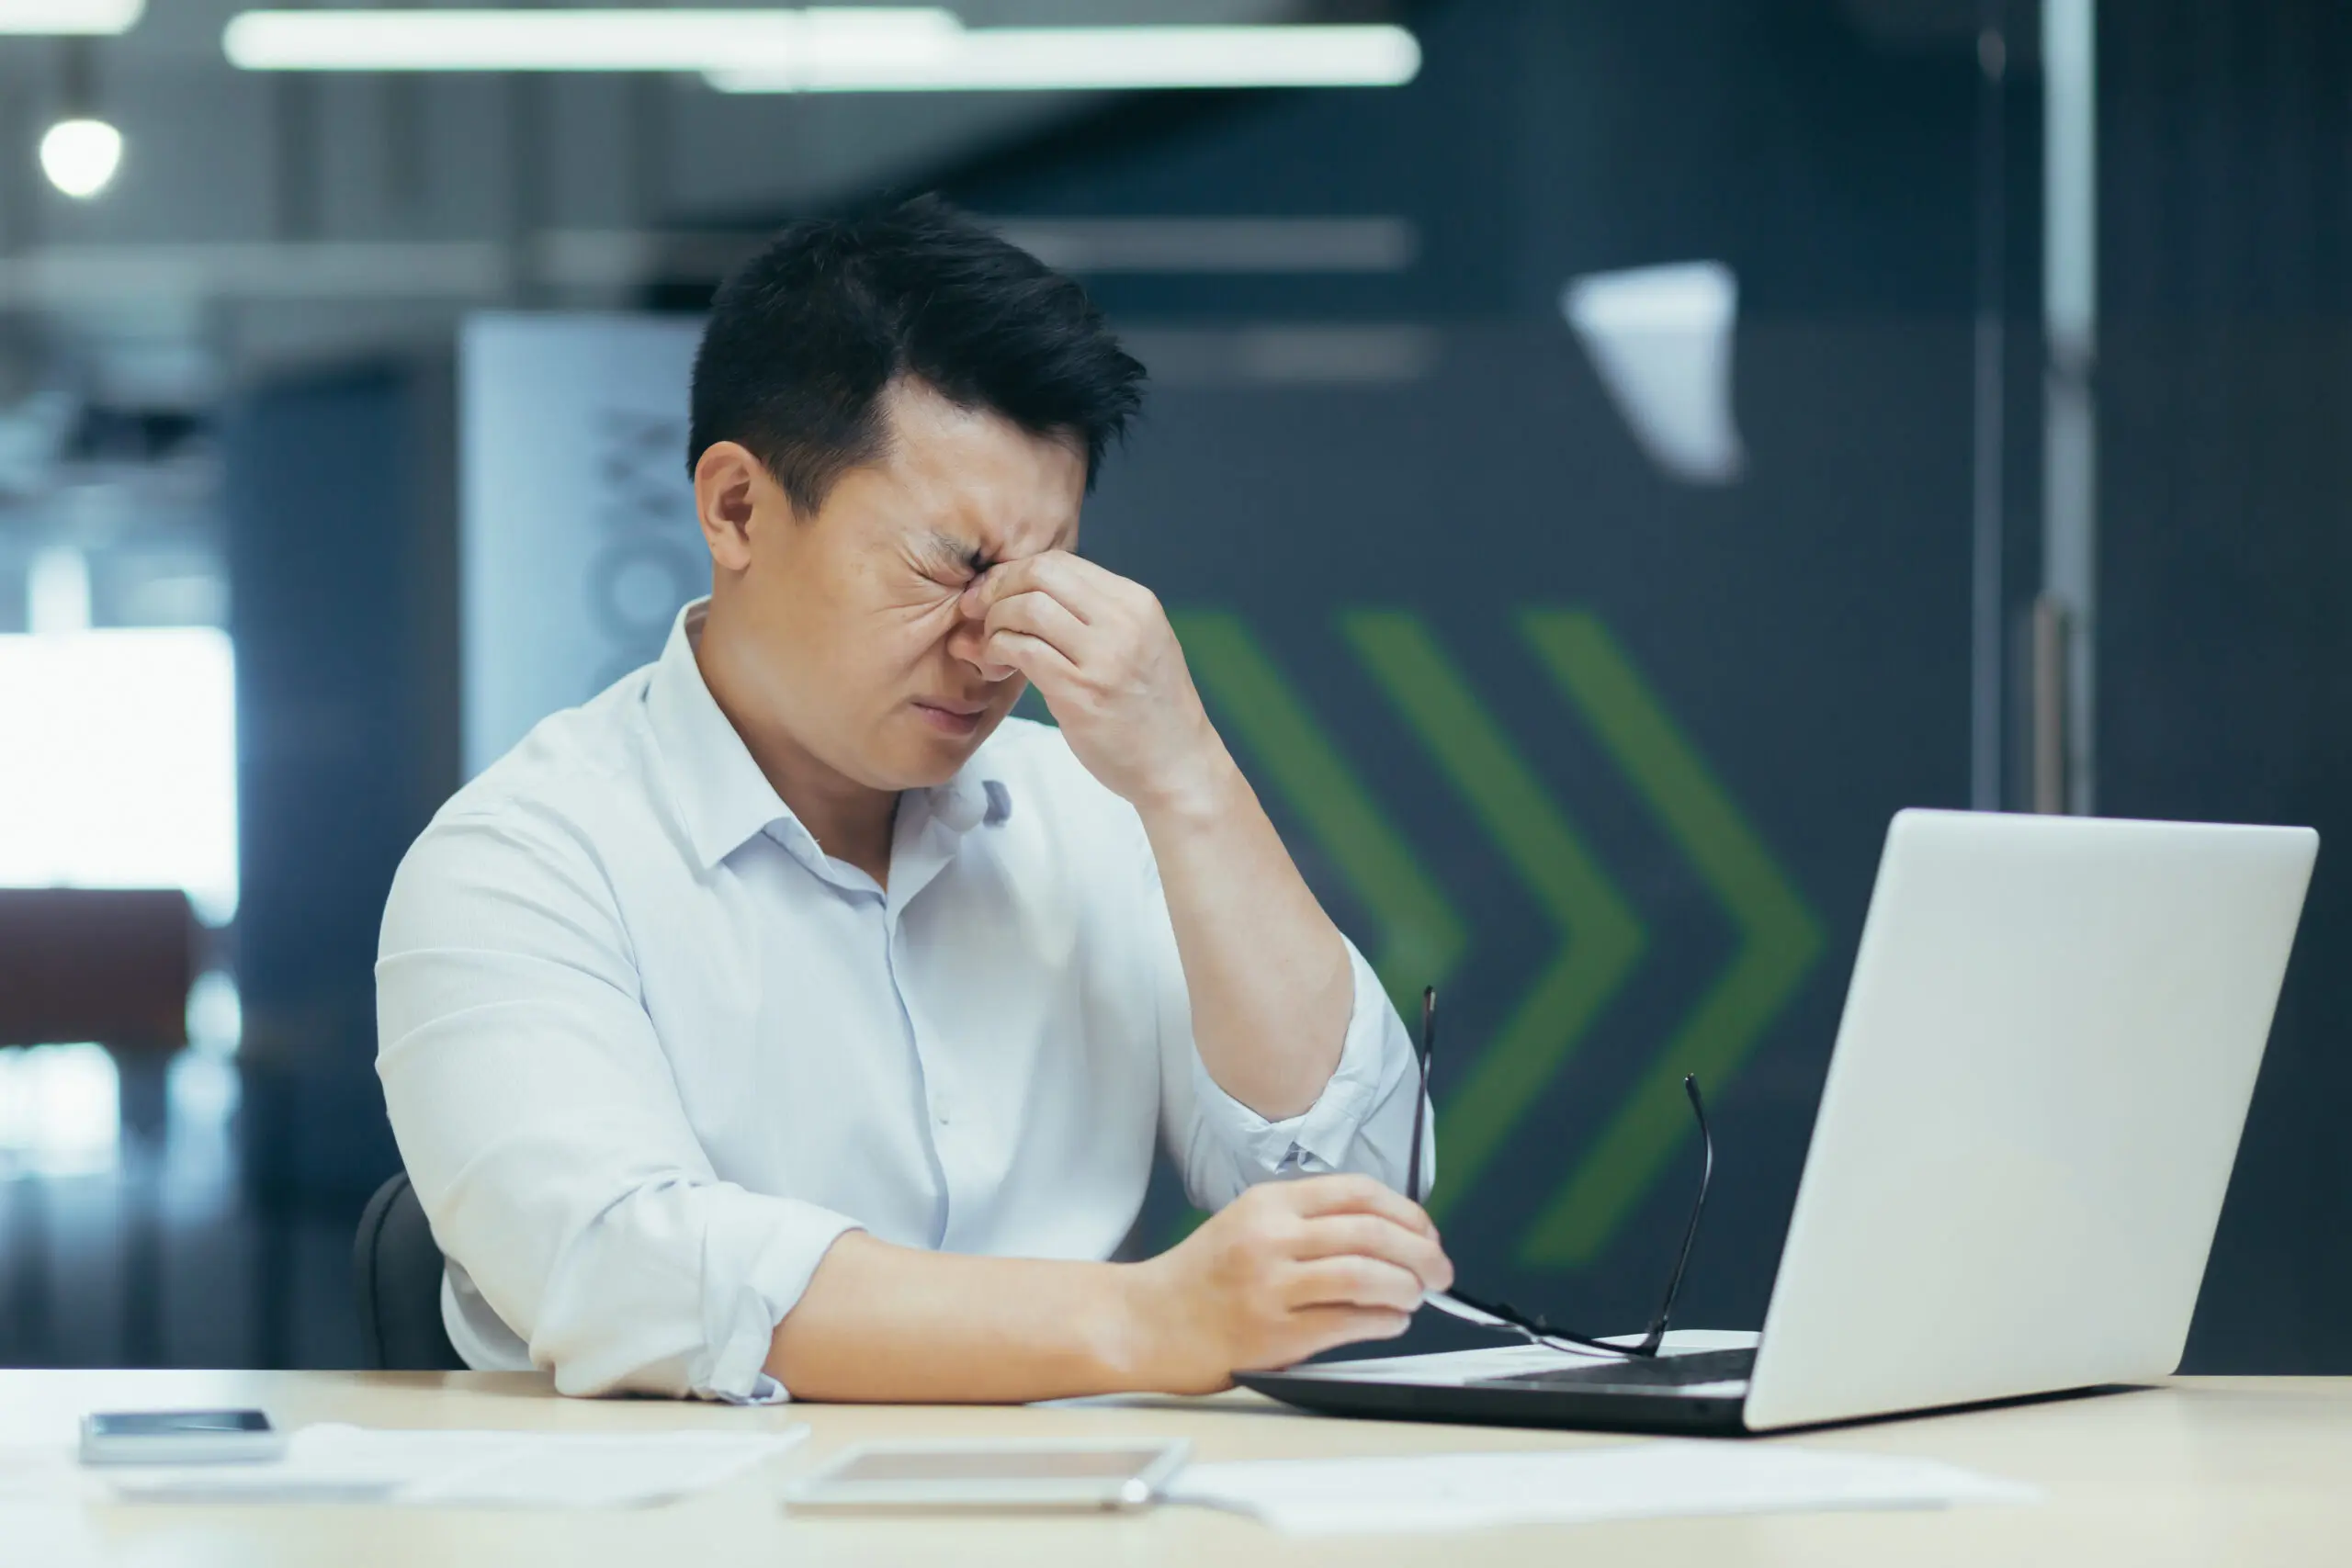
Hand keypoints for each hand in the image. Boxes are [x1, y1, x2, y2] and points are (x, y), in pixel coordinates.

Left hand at [961, 552, 1227, 812]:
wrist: (1177, 765)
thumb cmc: (1149, 709)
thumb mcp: (1135, 645)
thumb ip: (1090, 618)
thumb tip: (1020, 594)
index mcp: (1136, 602)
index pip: (1061, 561)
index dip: (1015, 572)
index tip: (993, 593)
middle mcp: (1123, 621)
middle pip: (1040, 574)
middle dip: (997, 587)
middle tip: (976, 611)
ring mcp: (1104, 656)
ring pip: (1027, 608)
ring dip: (994, 622)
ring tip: (991, 646)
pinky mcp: (1081, 691)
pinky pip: (1023, 649)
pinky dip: (997, 650)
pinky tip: (996, 665)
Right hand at [1120, 1175, 1453, 1393]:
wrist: (1147, 1321)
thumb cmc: (1202, 1277)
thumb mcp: (1248, 1222)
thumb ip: (1307, 1221)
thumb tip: (1388, 1236)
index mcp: (1269, 1202)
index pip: (1357, 1192)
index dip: (1406, 1212)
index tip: (1425, 1232)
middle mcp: (1271, 1237)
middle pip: (1371, 1231)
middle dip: (1421, 1251)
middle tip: (1439, 1270)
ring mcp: (1271, 1286)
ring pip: (1366, 1275)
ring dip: (1406, 1287)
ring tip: (1416, 1296)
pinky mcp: (1273, 1333)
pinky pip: (1348, 1322)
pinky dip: (1384, 1321)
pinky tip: (1392, 1321)